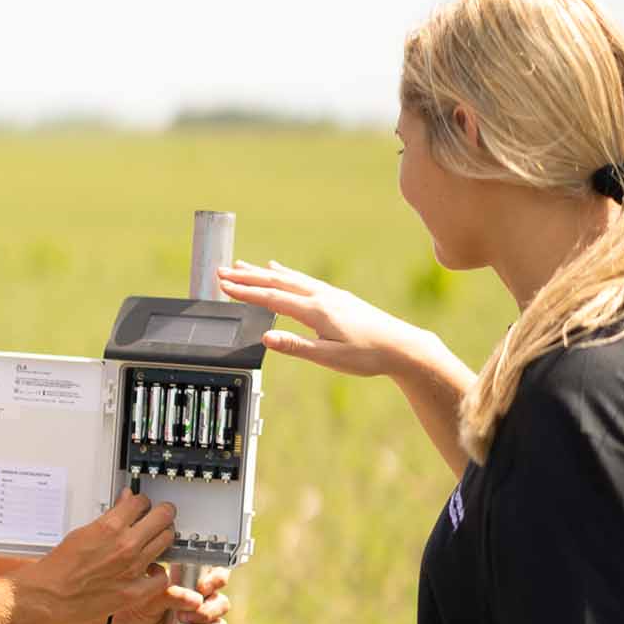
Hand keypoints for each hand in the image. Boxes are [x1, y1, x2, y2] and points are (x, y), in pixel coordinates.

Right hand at [19, 489, 195, 623]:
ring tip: (156, 539)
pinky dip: (158, 572)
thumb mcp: (83, 532)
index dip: (142, 501)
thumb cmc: (60, 566)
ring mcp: (133, 569)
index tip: (141, 505)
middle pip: (163, 517)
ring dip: (163, 536)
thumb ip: (109, 517)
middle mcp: (126, 545)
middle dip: (162, 513)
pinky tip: (151, 569)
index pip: (141, 501)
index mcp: (110, 526)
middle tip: (160, 516)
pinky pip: (162, 577)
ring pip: (166, 541)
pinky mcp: (135, 591)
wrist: (49, 595)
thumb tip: (124, 502)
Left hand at [108, 565, 230, 623]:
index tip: (202, 588)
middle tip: (184, 616)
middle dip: (209, 610)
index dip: (217, 580)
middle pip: (221, 603)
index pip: (216, 576)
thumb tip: (195, 599)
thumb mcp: (147, 597)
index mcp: (190, 583)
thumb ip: (170, 594)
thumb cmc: (131, 606)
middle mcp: (198, 602)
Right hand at [216, 258, 422, 378]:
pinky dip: (285, 273)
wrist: (401, 346)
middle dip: (247, 277)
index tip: (223, 286)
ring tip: (241, 266)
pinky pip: (302, 279)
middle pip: (276, 282)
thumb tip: (266, 338)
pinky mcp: (336, 297)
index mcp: (316, 311)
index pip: (272, 298)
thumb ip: (296, 347)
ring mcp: (329, 294)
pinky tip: (278, 270)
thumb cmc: (367, 355)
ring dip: (262, 272)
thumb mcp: (329, 358)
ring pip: (288, 278)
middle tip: (222, 271)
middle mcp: (321, 296)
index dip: (245, 292)